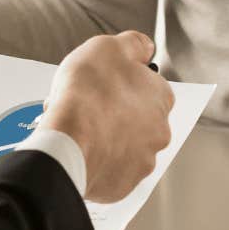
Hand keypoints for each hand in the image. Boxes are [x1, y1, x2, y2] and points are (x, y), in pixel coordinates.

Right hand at [38, 31, 173, 203]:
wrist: (68, 140)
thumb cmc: (87, 94)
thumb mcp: (108, 46)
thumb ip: (134, 44)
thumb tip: (144, 48)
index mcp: (160, 97)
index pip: (148, 88)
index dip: (121, 84)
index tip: (102, 84)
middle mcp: (159, 131)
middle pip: (136, 119)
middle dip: (113, 113)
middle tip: (85, 107)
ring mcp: (142, 161)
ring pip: (123, 146)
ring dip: (105, 138)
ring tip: (77, 129)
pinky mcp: (122, 185)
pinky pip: (110, 171)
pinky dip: (97, 162)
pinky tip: (80, 150)